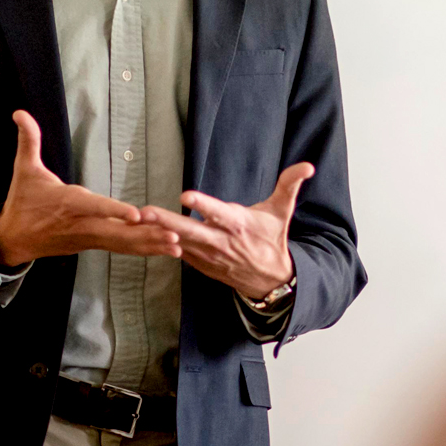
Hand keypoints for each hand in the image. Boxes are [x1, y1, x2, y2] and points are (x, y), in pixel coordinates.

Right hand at [0, 110, 181, 265]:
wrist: (11, 240)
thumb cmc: (22, 202)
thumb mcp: (23, 170)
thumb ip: (28, 140)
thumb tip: (19, 112)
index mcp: (68, 204)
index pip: (94, 207)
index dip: (114, 211)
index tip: (135, 215)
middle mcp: (82, 224)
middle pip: (117, 233)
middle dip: (146, 235)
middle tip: (174, 236)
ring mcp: (88, 238)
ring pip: (122, 244)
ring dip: (150, 245)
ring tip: (177, 245)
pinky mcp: (92, 245)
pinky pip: (120, 248)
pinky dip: (142, 249)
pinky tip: (162, 249)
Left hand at [139, 162, 314, 298]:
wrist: (271, 280)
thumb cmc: (272, 239)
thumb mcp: (282, 211)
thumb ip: (290, 185)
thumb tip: (309, 166)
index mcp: (239, 224)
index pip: (219, 213)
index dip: (203, 205)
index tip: (186, 196)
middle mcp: (222, 241)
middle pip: (191, 230)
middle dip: (167, 221)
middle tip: (145, 211)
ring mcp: (209, 256)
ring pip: (180, 242)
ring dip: (158, 233)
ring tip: (136, 222)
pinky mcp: (201, 265)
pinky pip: (179, 254)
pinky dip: (162, 246)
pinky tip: (143, 237)